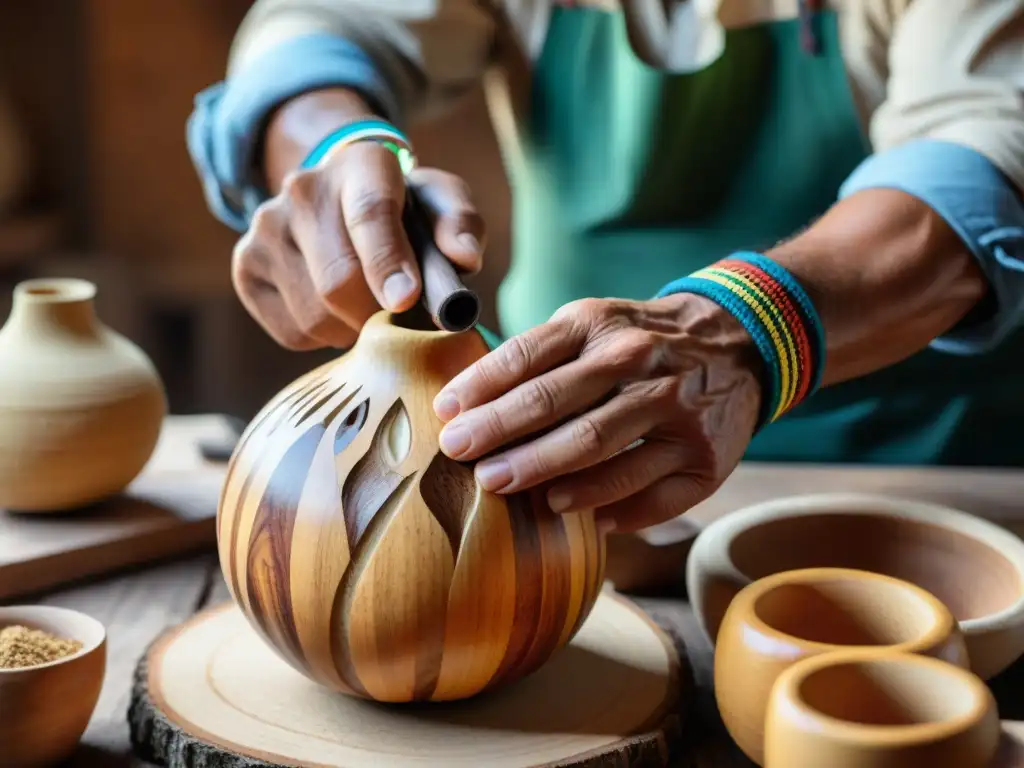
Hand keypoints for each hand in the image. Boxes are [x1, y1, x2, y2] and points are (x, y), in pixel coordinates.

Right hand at [231, 141, 485, 349]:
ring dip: (352, 328)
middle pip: (338, 280)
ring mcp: (265, 228)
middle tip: (397, 314)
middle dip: (377, 312)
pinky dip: (324, 336)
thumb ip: (461, 224)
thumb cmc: (403, 208)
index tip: (405, 300)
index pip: (370, 214)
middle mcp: (303, 190)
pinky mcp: (246, 267)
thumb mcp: (440, 202)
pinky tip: (336, 309)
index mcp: (361, 166)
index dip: (387, 262)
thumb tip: (464, 258)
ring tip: (367, 305)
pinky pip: (293, 331)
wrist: (336, 195)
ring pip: (315, 314)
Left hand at [431, 294, 763, 531]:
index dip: (482, 385)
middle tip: (461, 456)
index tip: (445, 413)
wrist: (738, 342)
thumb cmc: (640, 339)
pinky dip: (612, 510)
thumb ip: (539, 354)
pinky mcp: (706, 459)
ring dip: (548, 473)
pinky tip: (579, 521)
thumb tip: (467, 402)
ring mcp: (677, 412)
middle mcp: (640, 364)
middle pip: (560, 404)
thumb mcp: (593, 323)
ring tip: (505, 488)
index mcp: (601, 327)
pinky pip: (653, 496)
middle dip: (502, 433)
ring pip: (602, 449)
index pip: (530, 355)